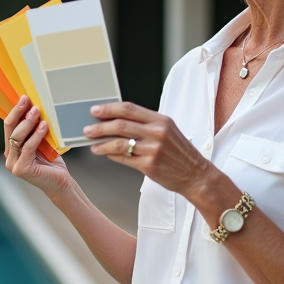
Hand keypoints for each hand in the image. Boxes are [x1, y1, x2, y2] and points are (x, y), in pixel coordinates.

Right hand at [4, 95, 69, 197]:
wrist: (60, 183)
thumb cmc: (52, 162)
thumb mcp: (42, 142)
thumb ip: (35, 130)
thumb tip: (35, 107)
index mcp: (11, 148)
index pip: (9, 126)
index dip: (15, 111)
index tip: (24, 98)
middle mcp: (9, 156)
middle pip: (10, 129)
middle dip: (19, 113)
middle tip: (29, 102)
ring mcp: (13, 164)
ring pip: (17, 137)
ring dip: (28, 122)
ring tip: (37, 111)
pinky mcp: (21, 169)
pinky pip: (28, 147)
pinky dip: (36, 135)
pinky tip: (44, 126)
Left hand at [83, 101, 217, 197]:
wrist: (196, 175)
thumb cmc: (180, 153)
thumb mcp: (168, 131)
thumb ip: (146, 124)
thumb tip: (118, 121)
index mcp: (161, 120)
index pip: (129, 109)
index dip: (109, 109)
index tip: (95, 110)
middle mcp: (157, 133)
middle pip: (121, 125)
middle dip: (100, 126)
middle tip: (88, 128)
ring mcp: (153, 150)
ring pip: (119, 143)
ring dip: (102, 143)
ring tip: (92, 144)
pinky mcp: (149, 166)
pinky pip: (124, 159)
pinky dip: (111, 155)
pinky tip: (105, 153)